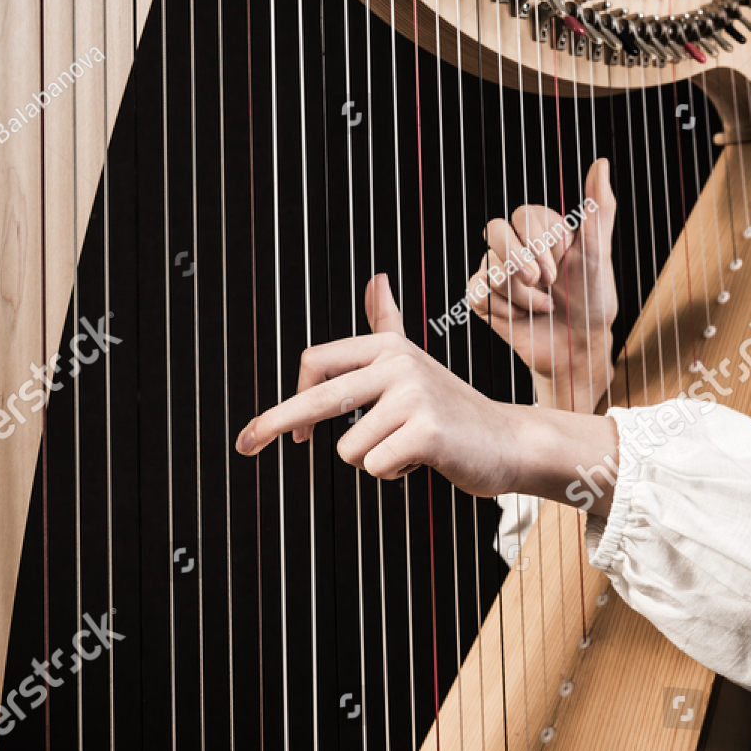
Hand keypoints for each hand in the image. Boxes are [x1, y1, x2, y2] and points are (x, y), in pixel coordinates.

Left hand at [234, 274, 617, 514]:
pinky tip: (422, 460)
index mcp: (387, 346)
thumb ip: (387, 322)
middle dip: (273, 423)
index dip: (291, 397)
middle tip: (241, 444)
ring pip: (348, 448)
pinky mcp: (425, 432)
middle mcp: (397, 363)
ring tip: (410, 447)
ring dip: (374, 459)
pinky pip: (374, 466)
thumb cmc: (453, 408)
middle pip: (318, 398)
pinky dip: (394, 473)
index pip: (316, 362)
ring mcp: (412, 396)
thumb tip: (375, 278)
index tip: (281, 432)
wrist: (509, 442)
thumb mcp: (414, 361)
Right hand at [468, 158, 617, 410]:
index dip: (538, 242)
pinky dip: (503, 309)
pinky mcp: (485, 299)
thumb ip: (598, 208)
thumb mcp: (598, 254)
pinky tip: (521, 318)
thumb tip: (601, 162)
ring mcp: (498, 271)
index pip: (522, 214)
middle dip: (520, 261)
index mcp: (541, 230)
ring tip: (544, 308)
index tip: (561, 267)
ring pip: (490, 268)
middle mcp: (516, 246)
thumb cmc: (594, 302)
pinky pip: (477, 292)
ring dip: (522, 296)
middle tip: (546, 284)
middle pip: (494, 230)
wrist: (578, 350)